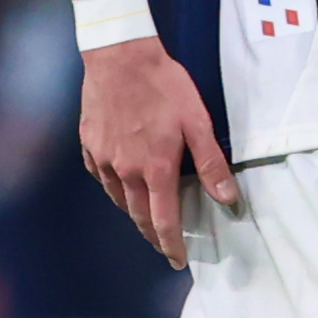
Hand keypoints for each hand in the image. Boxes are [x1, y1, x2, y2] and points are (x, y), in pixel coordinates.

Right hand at [79, 36, 237, 266]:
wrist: (120, 57)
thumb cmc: (164, 86)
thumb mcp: (198, 122)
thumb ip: (211, 164)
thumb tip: (228, 199)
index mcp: (156, 170)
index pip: (164, 222)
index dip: (171, 245)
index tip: (177, 260)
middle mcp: (126, 172)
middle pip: (139, 217)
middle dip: (153, 235)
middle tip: (164, 246)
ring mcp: (104, 159)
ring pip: (119, 199)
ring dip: (134, 213)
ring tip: (147, 218)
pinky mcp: (89, 145)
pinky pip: (102, 177)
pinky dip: (114, 187)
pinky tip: (122, 183)